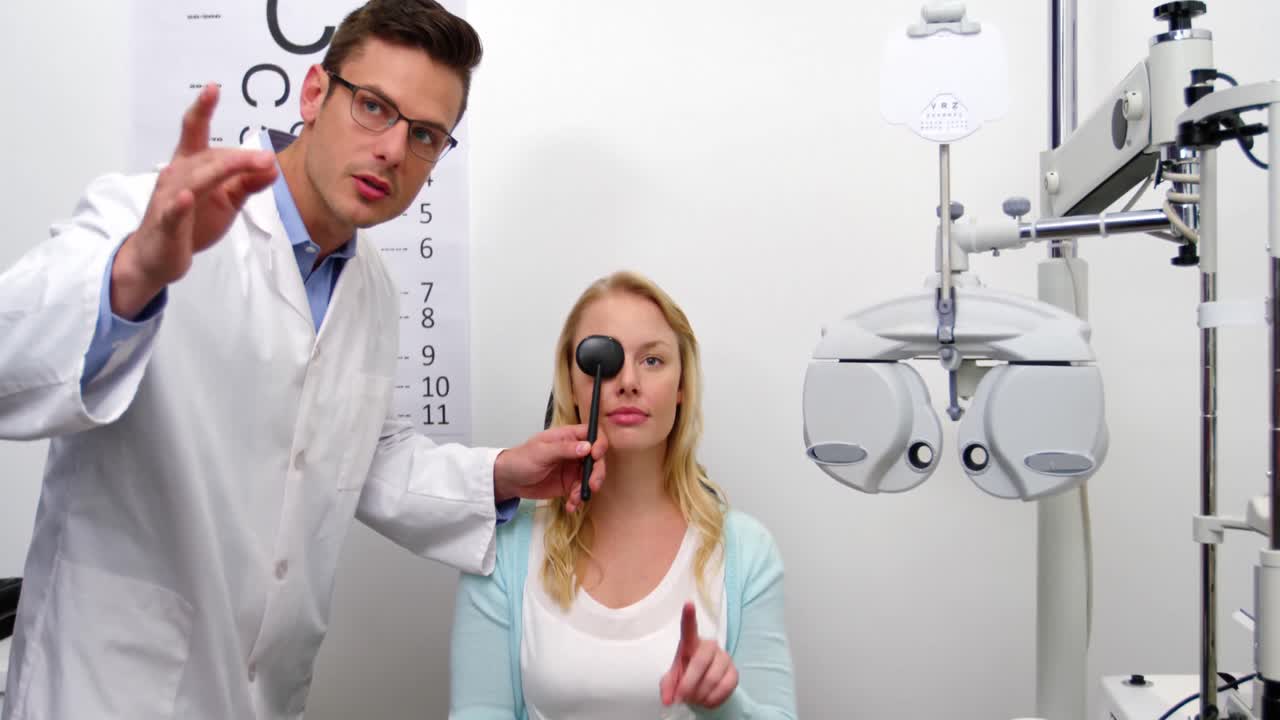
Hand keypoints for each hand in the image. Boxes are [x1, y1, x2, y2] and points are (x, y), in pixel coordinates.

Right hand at [112, 83, 277, 317]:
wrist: (158, 257)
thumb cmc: (192, 222)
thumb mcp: (227, 200)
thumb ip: (248, 182)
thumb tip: (272, 165)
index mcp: (191, 165)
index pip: (196, 132)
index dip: (203, 110)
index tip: (214, 88)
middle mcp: (177, 175)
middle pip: (208, 158)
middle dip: (238, 158)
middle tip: (268, 159)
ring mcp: (169, 198)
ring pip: (195, 179)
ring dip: (220, 171)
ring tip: (245, 163)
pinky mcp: (166, 222)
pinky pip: (173, 210)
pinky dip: (181, 203)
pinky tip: (189, 196)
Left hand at [492, 424, 607, 512]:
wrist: (509, 481)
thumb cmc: (521, 459)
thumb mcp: (541, 452)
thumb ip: (564, 449)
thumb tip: (587, 447)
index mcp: (568, 437)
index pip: (593, 435)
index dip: (599, 444)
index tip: (596, 456)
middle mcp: (574, 452)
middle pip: (597, 459)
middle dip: (597, 473)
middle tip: (592, 486)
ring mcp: (573, 469)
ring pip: (591, 477)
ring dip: (586, 489)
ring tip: (574, 499)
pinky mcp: (569, 484)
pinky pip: (580, 491)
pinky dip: (578, 499)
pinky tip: (570, 505)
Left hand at [660, 602, 737, 708]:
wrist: (703, 686)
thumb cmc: (685, 675)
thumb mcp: (672, 680)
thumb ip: (667, 687)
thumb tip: (668, 701)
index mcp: (690, 643)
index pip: (689, 628)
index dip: (688, 616)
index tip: (688, 603)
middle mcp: (709, 646)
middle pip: (700, 661)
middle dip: (689, 684)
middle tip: (682, 697)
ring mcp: (724, 658)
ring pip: (712, 678)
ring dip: (700, 695)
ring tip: (694, 699)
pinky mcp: (734, 672)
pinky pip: (724, 688)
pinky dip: (712, 699)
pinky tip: (706, 700)